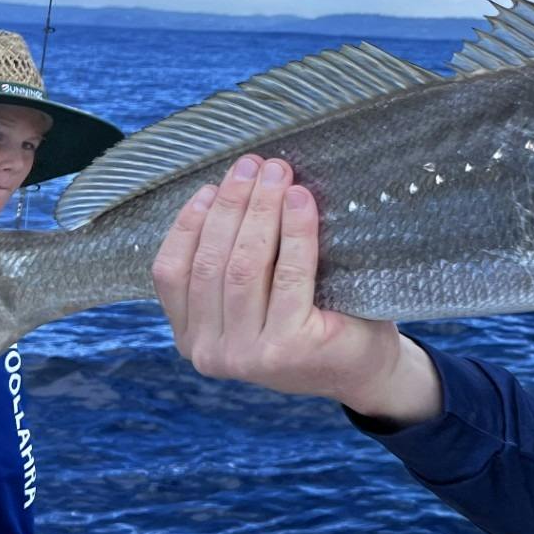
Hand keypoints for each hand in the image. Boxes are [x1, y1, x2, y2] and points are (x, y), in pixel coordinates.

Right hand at [151, 156, 442, 426]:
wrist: (363, 368)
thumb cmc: (309, 321)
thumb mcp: (254, 299)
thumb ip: (229, 264)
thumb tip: (230, 188)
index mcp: (193, 338)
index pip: (170, 273)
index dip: (188, 223)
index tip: (212, 186)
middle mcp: (210, 354)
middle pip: (210, 262)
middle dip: (232, 206)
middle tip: (253, 165)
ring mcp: (248, 356)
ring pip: (244, 267)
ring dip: (260, 211)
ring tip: (277, 174)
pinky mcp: (288, 347)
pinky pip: (289, 275)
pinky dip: (295, 232)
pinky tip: (301, 201)